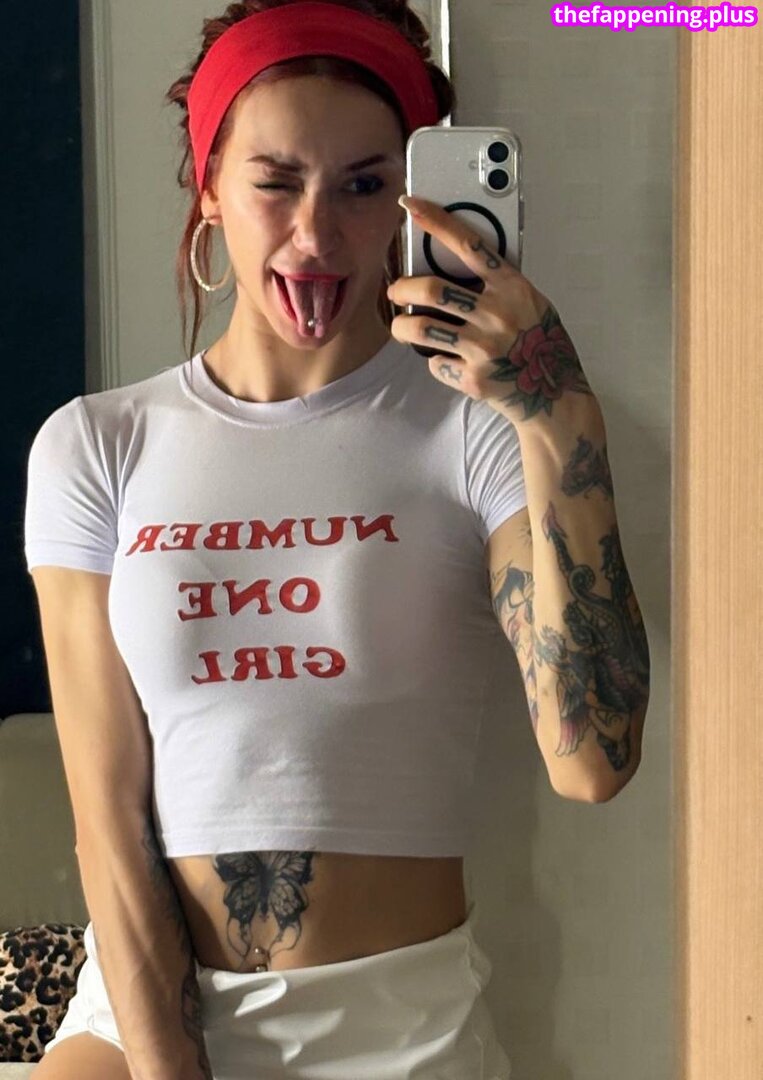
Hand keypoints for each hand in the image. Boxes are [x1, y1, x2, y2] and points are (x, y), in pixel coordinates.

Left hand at [387, 195, 592, 423]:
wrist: (556, 396)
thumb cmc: (541, 346)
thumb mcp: (532, 304)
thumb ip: (499, 287)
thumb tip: (456, 269)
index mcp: (513, 288)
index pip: (469, 244)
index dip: (436, 221)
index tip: (410, 205)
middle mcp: (497, 315)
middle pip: (431, 289)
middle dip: (402, 288)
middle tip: (396, 292)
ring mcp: (484, 349)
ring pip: (421, 328)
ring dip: (401, 327)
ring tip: (401, 327)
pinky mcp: (473, 379)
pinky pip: (435, 363)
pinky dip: (435, 361)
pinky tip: (448, 361)